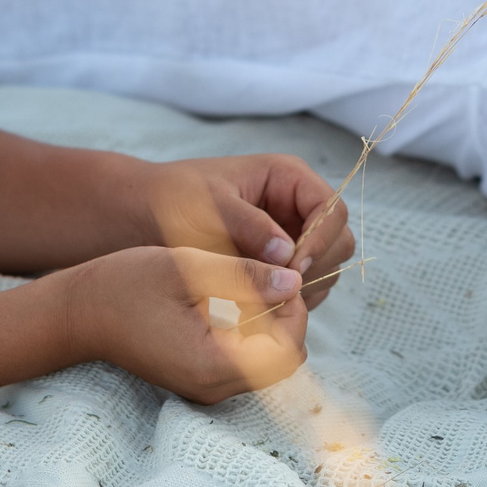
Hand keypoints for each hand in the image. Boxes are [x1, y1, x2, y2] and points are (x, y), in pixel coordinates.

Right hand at [62, 246, 310, 401]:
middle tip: (266, 277)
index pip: (287, 351)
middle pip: (283, 361)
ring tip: (249, 284)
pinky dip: (250, 331)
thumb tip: (294, 282)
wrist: (79, 312)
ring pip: (267, 361)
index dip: (293, 311)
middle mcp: (213, 387)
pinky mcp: (200, 379)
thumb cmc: (126, 285)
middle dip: (285, 318)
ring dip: (269, 324)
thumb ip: (243, 276)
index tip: (279, 274)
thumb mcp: (188, 268)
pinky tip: (232, 300)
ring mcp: (206, 387)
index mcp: (212, 365)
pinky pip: (245, 360)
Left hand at [135, 154, 356, 304]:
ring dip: (304, 288)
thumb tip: (288, 255)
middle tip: (282, 288)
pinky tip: (259, 307)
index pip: (332, 209)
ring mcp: (293, 239)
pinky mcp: (280, 266)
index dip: (321, 239)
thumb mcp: (209, 207)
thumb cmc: (177, 199)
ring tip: (266, 299)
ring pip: (326, 270)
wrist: (147, 217)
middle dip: (317, 267)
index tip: (294, 267)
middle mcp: (298, 208)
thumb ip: (249, 227)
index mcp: (289, 179)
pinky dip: (290, 301)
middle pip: (339, 241)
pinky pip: (304, 289)